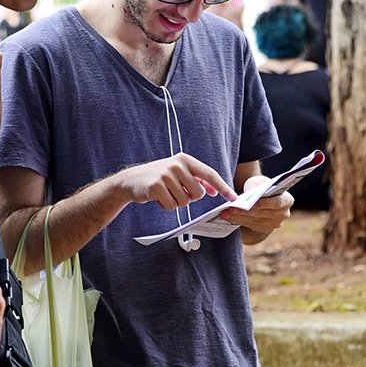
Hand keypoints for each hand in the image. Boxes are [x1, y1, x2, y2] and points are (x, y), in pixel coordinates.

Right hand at [114, 153, 236, 209]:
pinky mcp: (156, 187)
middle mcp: (177, 165)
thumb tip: (213, 190)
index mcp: (185, 160)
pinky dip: (166, 206)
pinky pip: (172, 206)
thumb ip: (196, 180)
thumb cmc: (159, 177)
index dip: (223, 187)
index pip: (209, 174)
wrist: (131, 180)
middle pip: (198, 193)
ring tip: (165, 193)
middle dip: (189, 197)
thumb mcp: (178, 173)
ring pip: (185, 202)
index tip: (233, 197)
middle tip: (176, 191)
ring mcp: (166, 175)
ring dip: (176, 202)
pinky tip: (158, 197)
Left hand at [220, 175, 292, 243]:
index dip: (262, 204)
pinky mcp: (265, 228)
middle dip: (245, 211)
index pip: (275, 203)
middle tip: (230, 209)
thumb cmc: (261, 186)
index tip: (248, 204)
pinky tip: (229, 216)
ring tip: (226, 213)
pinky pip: (251, 225)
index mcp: (287, 200)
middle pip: (262, 214)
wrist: (263, 196)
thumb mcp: (260, 182)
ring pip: (255, 221)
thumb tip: (248, 194)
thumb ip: (256, 186)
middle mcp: (284, 214)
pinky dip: (239, 220)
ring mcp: (275, 223)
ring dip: (239, 217)